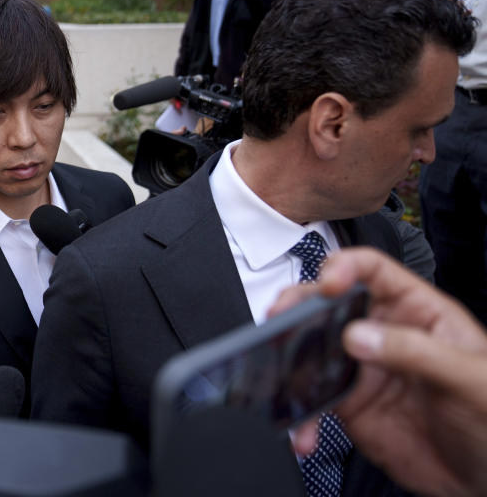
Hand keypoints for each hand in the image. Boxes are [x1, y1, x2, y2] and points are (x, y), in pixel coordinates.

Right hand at [269, 247, 486, 496]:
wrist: (485, 476)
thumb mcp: (469, 377)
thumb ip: (416, 351)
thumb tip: (360, 335)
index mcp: (417, 312)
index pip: (374, 272)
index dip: (346, 267)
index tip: (328, 283)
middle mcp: (384, 333)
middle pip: (331, 303)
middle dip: (299, 305)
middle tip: (282, 317)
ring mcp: (363, 368)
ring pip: (312, 348)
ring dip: (289, 359)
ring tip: (278, 372)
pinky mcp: (349, 404)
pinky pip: (313, 399)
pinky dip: (301, 414)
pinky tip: (304, 428)